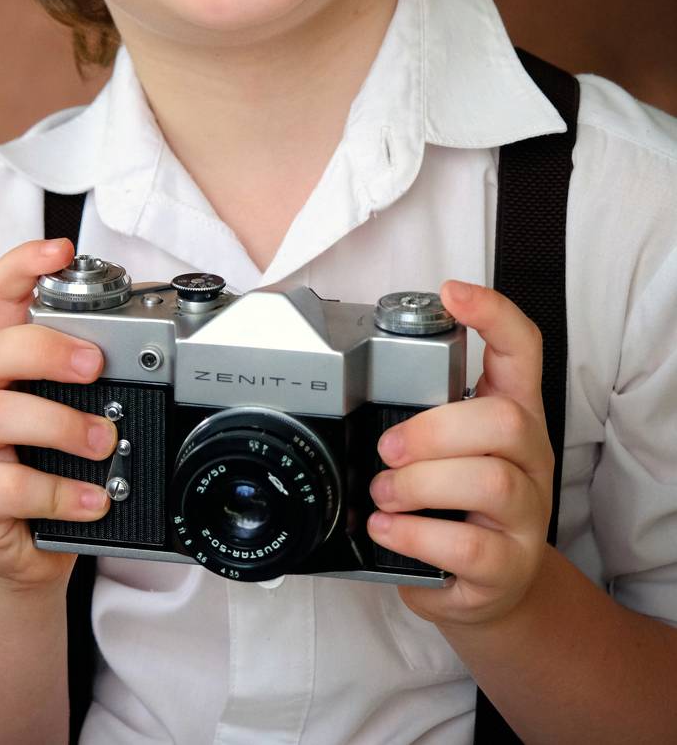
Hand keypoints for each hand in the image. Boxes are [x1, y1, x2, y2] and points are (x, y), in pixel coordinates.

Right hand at [0, 237, 116, 592]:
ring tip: (103, 442)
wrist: (14, 551)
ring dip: (61, 423)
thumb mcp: (59, 408)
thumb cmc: (39, 464)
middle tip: (95, 363)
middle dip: (48, 348)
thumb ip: (84, 373)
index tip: (62, 249)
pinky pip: (11, 487)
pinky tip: (94, 499)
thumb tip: (146, 343)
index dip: (23, 265)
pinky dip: (62, 492)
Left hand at [366, 279, 554, 626]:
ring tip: (384, 495)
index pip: (522, 348)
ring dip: (420, 483)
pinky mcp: (509, 567)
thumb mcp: (447, 445)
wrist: (490, 588)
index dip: (494, 314)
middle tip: (386, 448)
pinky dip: (416, 536)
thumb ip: (418, 406)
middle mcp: (529, 456)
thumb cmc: (456, 503)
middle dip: (432, 428)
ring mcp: (527, 514)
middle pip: (503, 418)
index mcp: (512, 411)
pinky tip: (388, 530)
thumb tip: (350, 371)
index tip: (453, 292)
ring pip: (489, 481)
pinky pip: (469, 547)